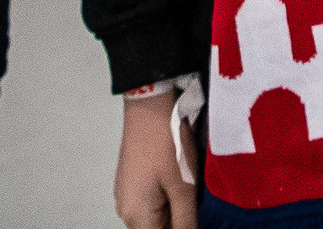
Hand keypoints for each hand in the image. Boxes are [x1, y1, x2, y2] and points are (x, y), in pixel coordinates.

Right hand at [114, 87, 197, 228]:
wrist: (151, 105)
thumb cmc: (168, 145)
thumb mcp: (184, 189)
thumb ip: (185, 224)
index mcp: (135, 217)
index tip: (194, 213)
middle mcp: (125, 210)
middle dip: (180, 220)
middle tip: (196, 199)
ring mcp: (127, 195)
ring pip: (156, 216)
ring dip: (176, 209)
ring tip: (190, 186)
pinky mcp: (132, 181)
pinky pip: (152, 200)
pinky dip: (169, 196)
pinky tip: (182, 178)